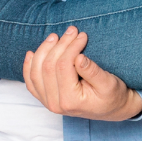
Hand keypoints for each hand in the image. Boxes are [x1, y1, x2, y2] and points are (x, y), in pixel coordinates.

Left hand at [23, 27, 141, 120]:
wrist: (111, 110)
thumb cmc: (112, 96)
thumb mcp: (109, 83)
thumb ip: (93, 72)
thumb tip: (79, 57)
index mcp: (70, 100)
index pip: (63, 66)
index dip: (71, 47)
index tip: (82, 35)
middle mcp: (54, 103)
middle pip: (47, 67)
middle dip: (59, 45)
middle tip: (72, 31)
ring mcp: (47, 102)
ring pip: (35, 72)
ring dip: (43, 51)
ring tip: (55, 37)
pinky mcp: (45, 98)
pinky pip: (31, 82)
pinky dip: (29, 67)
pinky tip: (31, 53)